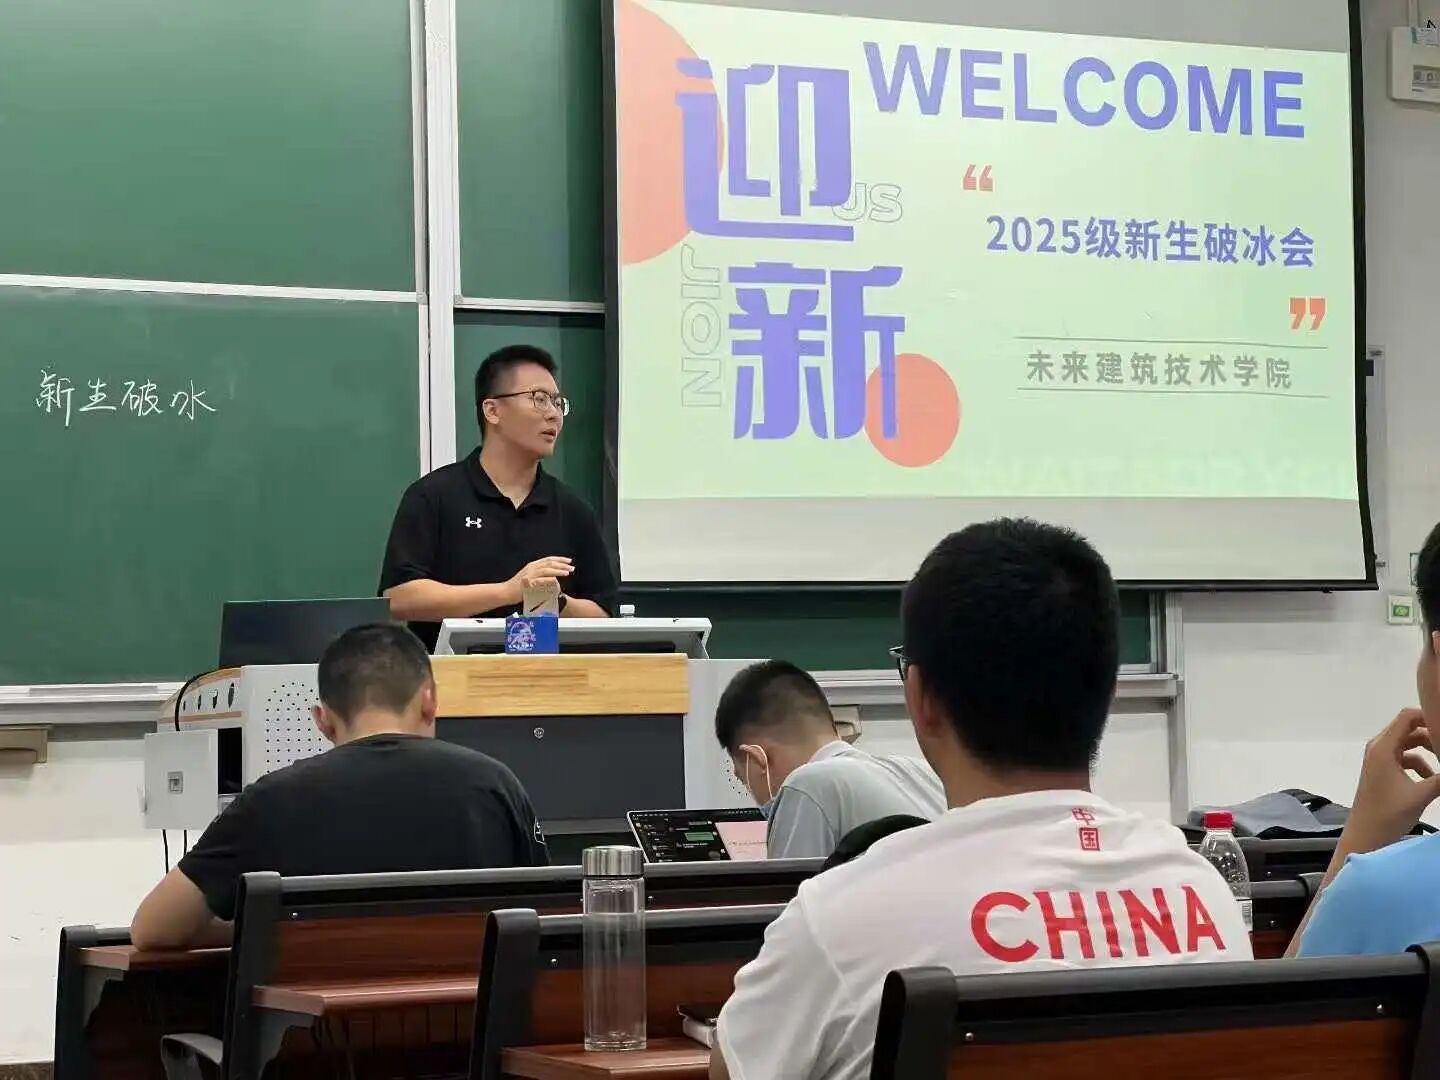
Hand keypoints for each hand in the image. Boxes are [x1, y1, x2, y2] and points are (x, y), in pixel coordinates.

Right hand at [509, 557, 572, 601]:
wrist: (505, 592)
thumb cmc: (517, 587)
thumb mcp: (529, 578)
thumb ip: (538, 576)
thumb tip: (549, 576)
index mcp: (532, 565)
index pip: (548, 560)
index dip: (559, 559)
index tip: (568, 561)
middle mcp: (531, 567)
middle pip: (549, 563)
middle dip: (562, 564)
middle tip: (572, 566)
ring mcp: (529, 574)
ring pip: (547, 569)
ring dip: (558, 570)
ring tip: (568, 572)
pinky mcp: (528, 582)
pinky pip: (540, 579)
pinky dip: (549, 579)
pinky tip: (556, 580)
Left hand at [1345, 708, 1439, 854]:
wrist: (1366, 835)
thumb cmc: (1389, 814)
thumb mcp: (1423, 794)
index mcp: (1383, 748)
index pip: (1407, 717)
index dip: (1429, 716)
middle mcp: (1379, 748)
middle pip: (1409, 728)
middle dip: (1433, 735)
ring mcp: (1379, 759)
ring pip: (1409, 744)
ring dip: (1429, 751)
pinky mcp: (1383, 770)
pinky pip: (1405, 758)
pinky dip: (1420, 764)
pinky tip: (1434, 779)